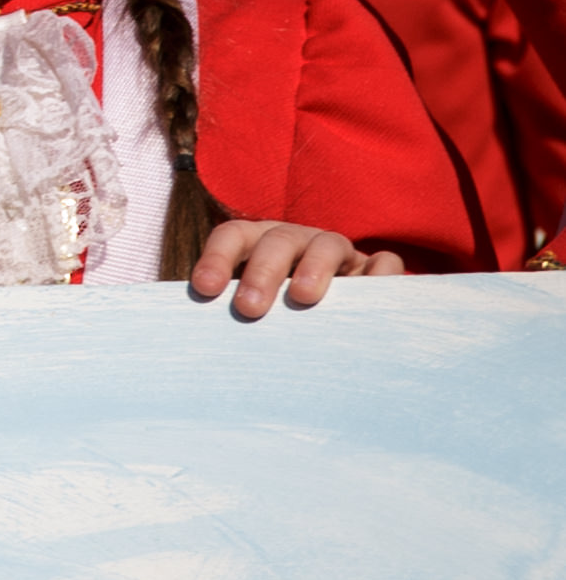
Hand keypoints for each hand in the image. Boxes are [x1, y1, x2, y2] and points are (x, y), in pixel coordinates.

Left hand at [187, 220, 401, 317]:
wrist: (331, 324)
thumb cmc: (273, 316)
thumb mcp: (249, 310)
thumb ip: (226, 314)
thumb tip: (195, 342)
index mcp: (257, 243)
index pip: (232, 237)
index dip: (216, 258)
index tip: (204, 290)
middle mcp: (297, 241)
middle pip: (277, 241)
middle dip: (261, 272)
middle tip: (248, 308)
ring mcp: (338, 253)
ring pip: (328, 244)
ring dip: (314, 268)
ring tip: (302, 298)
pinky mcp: (374, 270)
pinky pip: (384, 262)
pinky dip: (380, 273)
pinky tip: (373, 294)